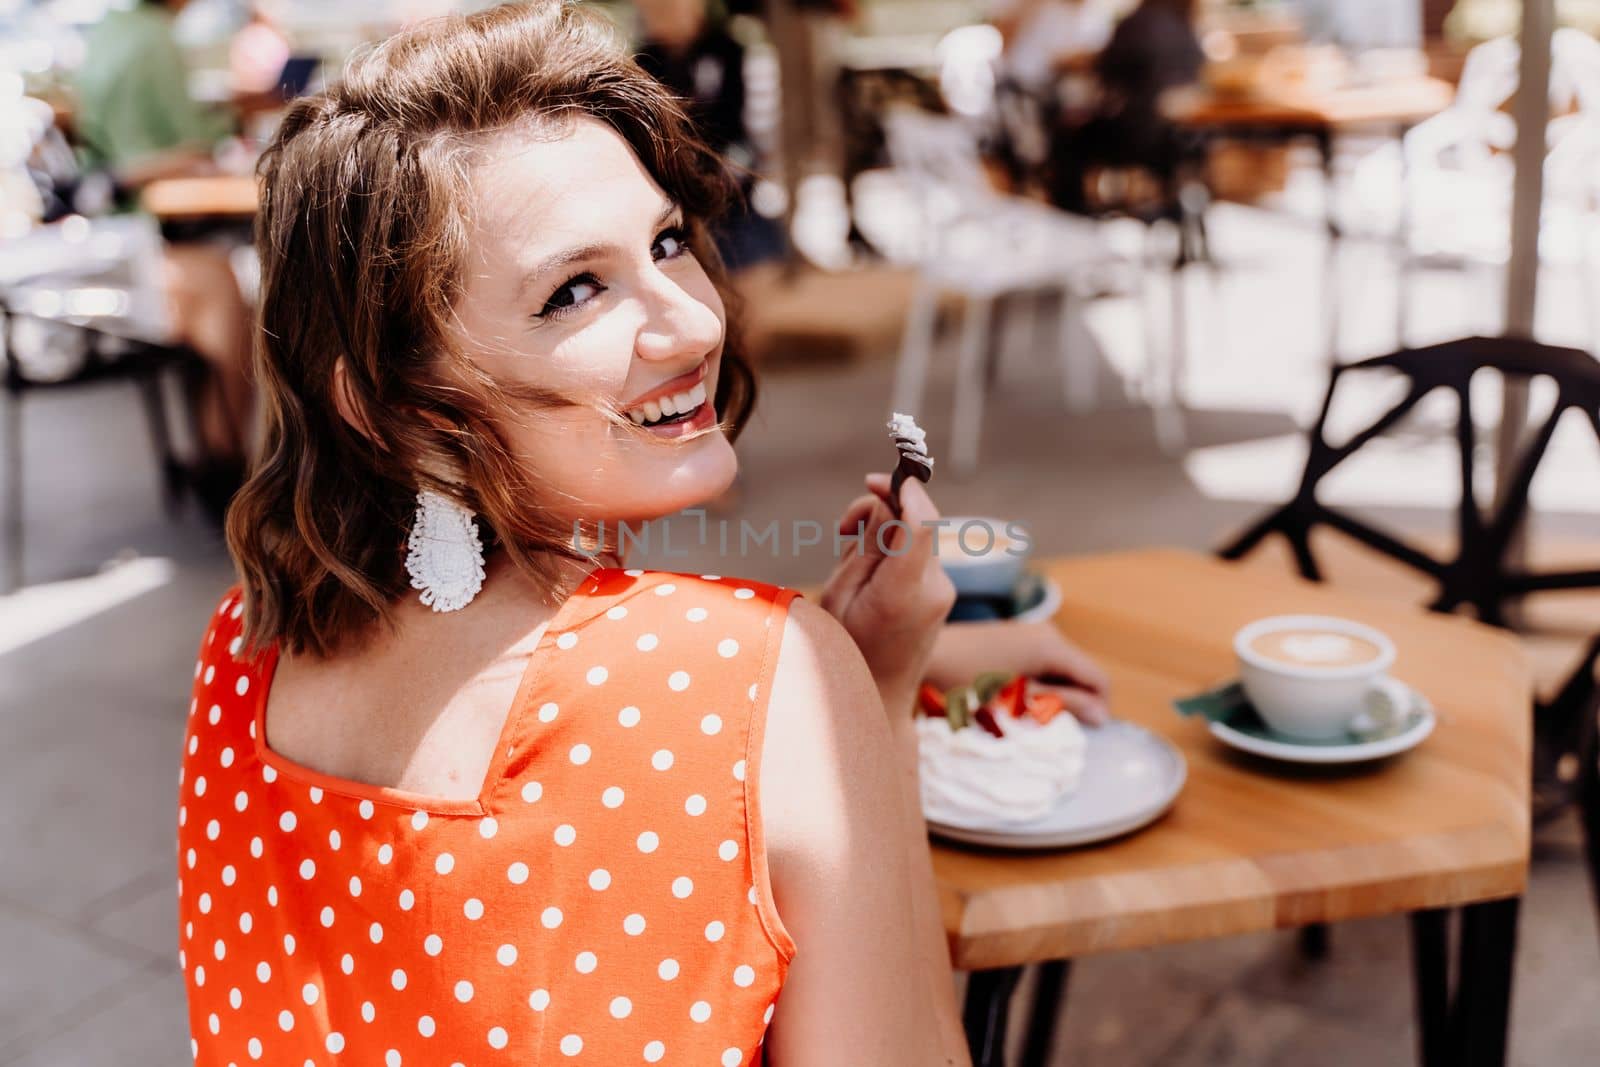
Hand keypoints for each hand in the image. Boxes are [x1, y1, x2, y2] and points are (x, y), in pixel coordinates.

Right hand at [821, 473, 955, 718]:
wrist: (879, 696)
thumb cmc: (847, 649)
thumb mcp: (841, 595)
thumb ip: (866, 547)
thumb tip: (887, 502)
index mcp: (902, 593)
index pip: (920, 525)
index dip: (904, 491)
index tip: (876, 479)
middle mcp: (933, 588)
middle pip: (917, 521)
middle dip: (882, 508)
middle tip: (842, 527)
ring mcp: (942, 590)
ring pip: (916, 534)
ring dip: (883, 529)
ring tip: (847, 554)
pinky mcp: (941, 591)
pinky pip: (917, 552)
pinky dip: (893, 547)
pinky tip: (867, 568)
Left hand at [927, 620, 1111, 725]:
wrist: (926, 659)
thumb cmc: (967, 685)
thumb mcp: (1020, 702)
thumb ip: (1063, 706)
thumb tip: (1103, 716)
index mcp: (1052, 646)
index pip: (1098, 679)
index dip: (1098, 708)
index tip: (1083, 733)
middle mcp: (1048, 632)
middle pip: (1082, 673)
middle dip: (1073, 701)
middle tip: (1046, 724)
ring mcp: (1032, 632)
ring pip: (1063, 670)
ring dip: (1055, 694)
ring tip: (1027, 712)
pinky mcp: (1017, 637)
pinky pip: (1044, 663)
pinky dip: (1040, 683)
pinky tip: (1016, 698)